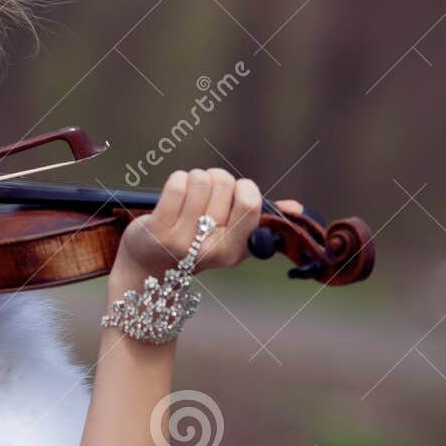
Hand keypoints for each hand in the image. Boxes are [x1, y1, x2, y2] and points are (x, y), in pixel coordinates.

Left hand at [109, 167, 302, 291]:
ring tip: (189, 192)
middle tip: (206, 192)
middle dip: (216, 179)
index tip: (234, 191)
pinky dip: (178, 179)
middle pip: (224, 184)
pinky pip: (176, 184)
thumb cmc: (194, 246)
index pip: (249, 203)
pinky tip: (175, 191)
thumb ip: (258, 222)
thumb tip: (295, 208)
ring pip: (200, 180)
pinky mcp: (157, 230)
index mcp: (234, 251)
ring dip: (195, 177)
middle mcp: (210, 249)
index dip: (242, 187)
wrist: (150, 268)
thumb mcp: (229, 239)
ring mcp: (182, 240)